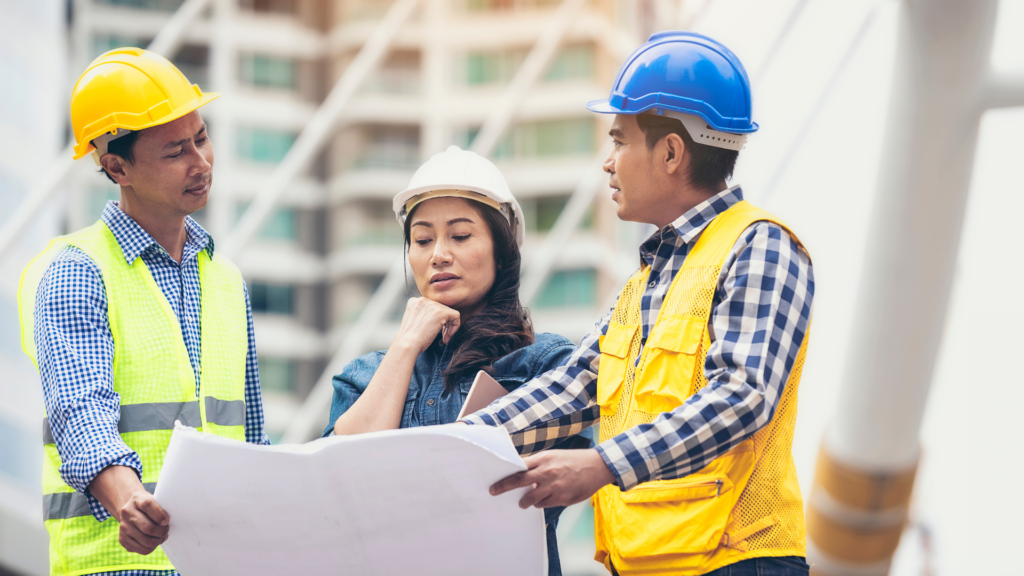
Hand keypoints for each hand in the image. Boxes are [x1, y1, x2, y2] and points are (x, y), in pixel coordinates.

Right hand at [117, 490, 169, 554]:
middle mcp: (127, 513)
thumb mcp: (154, 499)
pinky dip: (152, 548)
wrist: (129, 510)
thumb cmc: (148, 506)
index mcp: (137, 499)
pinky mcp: (123, 539)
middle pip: (148, 528)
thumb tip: (169, 523)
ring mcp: (123, 527)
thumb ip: (162, 507)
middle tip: (166, 530)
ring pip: (146, 541)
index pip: (148, 505)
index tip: (167, 521)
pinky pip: (142, 550)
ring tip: (162, 536)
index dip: (160, 515)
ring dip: (158, 541)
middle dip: (162, 532)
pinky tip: (154, 541)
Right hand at [395, 297, 460, 354]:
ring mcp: (432, 305)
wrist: (407, 345)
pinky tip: (447, 336)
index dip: (435, 320)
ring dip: (449, 327)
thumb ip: (422, 315)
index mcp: (415, 301)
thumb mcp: (414, 322)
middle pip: (441, 309)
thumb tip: (435, 318)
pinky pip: (456, 316)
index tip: (433, 331)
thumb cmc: (409, 339)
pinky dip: (455, 326)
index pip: (432, 307)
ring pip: (449, 312)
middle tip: (442, 336)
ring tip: (445, 338)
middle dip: (444, 324)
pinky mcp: (441, 312)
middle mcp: (423, 300)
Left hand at [490, 449, 614, 508]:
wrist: (596, 467)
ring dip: (525, 501)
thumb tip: (521, 471)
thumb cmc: (573, 460)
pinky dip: (541, 503)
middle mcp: (546, 473)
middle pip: (519, 482)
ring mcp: (554, 487)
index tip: (494, 484)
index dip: (505, 477)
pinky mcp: (562, 499)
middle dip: (504, 488)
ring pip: (531, 498)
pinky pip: (544, 504)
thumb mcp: (553, 456)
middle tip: (495, 492)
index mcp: (543, 459)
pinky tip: (544, 499)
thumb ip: (537, 464)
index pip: (518, 469)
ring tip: (524, 501)